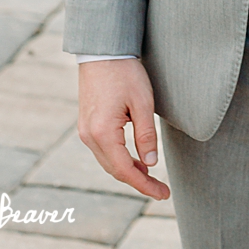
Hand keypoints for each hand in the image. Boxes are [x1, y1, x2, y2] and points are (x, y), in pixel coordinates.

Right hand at [76, 58, 168, 199]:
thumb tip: (151, 164)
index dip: (144, 185)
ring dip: (129, 171)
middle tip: (162, 190)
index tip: (163, 194)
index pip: (125, 170)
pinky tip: (137, 160)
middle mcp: (89, 136)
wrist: (102, 53)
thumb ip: (146, 135)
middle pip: (115, 169)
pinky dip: (121, 159)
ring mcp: (85, 131)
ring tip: (152, 177)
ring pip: (109, 162)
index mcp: (103, 133)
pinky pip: (104, 150)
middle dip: (139, 182)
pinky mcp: (87, 125)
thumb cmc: (126, 74)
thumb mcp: (144, 103)